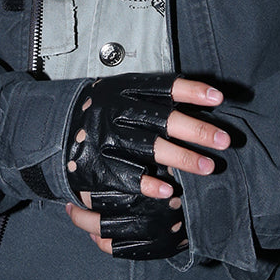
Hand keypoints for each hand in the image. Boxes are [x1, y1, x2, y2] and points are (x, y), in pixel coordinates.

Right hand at [64, 75, 227, 257]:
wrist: (54, 132)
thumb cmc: (104, 112)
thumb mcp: (122, 93)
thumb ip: (155, 96)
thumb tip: (205, 100)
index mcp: (123, 88)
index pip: (163, 87)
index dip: (191, 92)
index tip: (219, 99)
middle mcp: (114, 110)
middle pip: (161, 119)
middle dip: (196, 130)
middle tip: (225, 141)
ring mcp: (104, 137)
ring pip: (149, 148)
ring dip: (182, 158)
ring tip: (209, 167)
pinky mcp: (96, 164)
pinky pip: (126, 176)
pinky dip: (148, 184)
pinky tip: (170, 191)